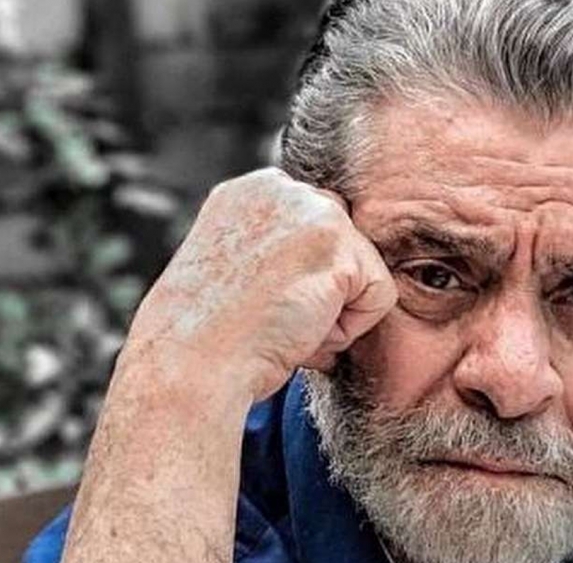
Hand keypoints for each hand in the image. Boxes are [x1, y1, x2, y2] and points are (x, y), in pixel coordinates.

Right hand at [122, 167, 396, 401]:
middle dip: (322, 292)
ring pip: (364, 272)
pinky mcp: (340, 245)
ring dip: (334, 314)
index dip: (300, 281)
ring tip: (284, 326)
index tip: (261, 305)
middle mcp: (283, 188)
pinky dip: (350, 330)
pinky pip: (380, 296)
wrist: (191, 364)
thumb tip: (325, 271)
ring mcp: (313, 210)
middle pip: (346, 246)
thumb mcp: (237, 271)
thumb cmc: (207, 338)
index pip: (317, 230)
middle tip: (273, 319)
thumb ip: (279, 251)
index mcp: (252, 191)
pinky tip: (303, 332)